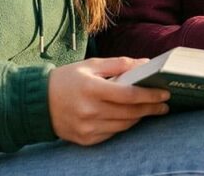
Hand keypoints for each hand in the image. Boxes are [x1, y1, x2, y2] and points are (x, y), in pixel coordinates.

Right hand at [48, 57, 169, 145]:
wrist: (38, 102)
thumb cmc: (67, 79)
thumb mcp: (91, 65)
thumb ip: (119, 64)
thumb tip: (145, 63)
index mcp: (92, 88)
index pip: (129, 95)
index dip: (150, 95)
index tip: (165, 93)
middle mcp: (89, 111)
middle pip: (130, 112)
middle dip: (150, 108)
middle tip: (164, 104)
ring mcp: (87, 128)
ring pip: (124, 125)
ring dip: (139, 117)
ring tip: (150, 109)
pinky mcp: (85, 140)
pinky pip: (112, 134)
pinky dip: (123, 125)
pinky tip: (130, 118)